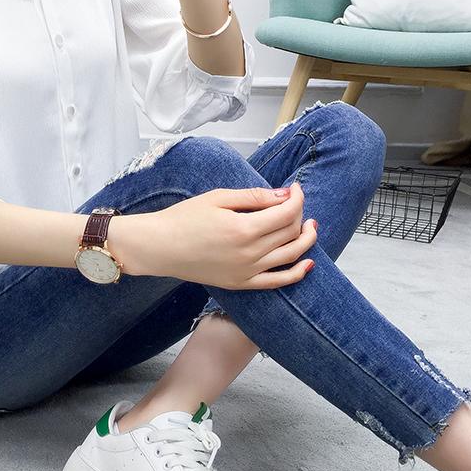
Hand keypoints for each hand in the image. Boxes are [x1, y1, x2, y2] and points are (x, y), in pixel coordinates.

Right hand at [109, 182, 317, 288]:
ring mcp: (246, 272)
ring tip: (310, 226)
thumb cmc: (183, 218)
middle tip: (295, 202)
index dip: (297, 197)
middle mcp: (249, 253)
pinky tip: (308, 263)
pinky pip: (277, 282)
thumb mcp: (218, 197)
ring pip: (290, 255)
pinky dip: (296, 273)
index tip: (294, 187)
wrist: (160, 247)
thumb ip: (254, 196)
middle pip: (290, 232)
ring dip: (306, 240)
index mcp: (244, 229)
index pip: (286, 212)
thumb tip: (285, 195)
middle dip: (299, 213)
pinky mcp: (241, 283)